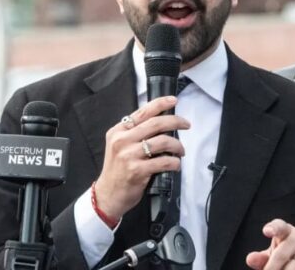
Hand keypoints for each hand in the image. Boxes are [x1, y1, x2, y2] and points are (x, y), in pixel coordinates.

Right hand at [94, 96, 189, 219]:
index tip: (173, 100)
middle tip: (186, 124)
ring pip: (162, 141)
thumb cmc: (117, 170)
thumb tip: (160, 123)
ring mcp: (129, 155)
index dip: (160, 104)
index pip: (142, 112)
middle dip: (175, 121)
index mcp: (118, 131)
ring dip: (177, 145)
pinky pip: (164, 161)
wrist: (108, 194)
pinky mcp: (137, 170)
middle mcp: (122, 140)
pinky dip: (174, 162)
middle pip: (155, 124)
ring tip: (180, 151)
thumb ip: (134, 133)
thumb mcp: (119, 146)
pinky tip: (175, 164)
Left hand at [246, 219, 294, 269]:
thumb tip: (250, 259)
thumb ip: (261, 258)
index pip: (278, 226)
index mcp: (284, 230)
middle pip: (281, 255)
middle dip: (272, 269)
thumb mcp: (271, 256)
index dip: (273, 228)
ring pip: (294, 267)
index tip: (266, 232)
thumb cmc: (284, 256)